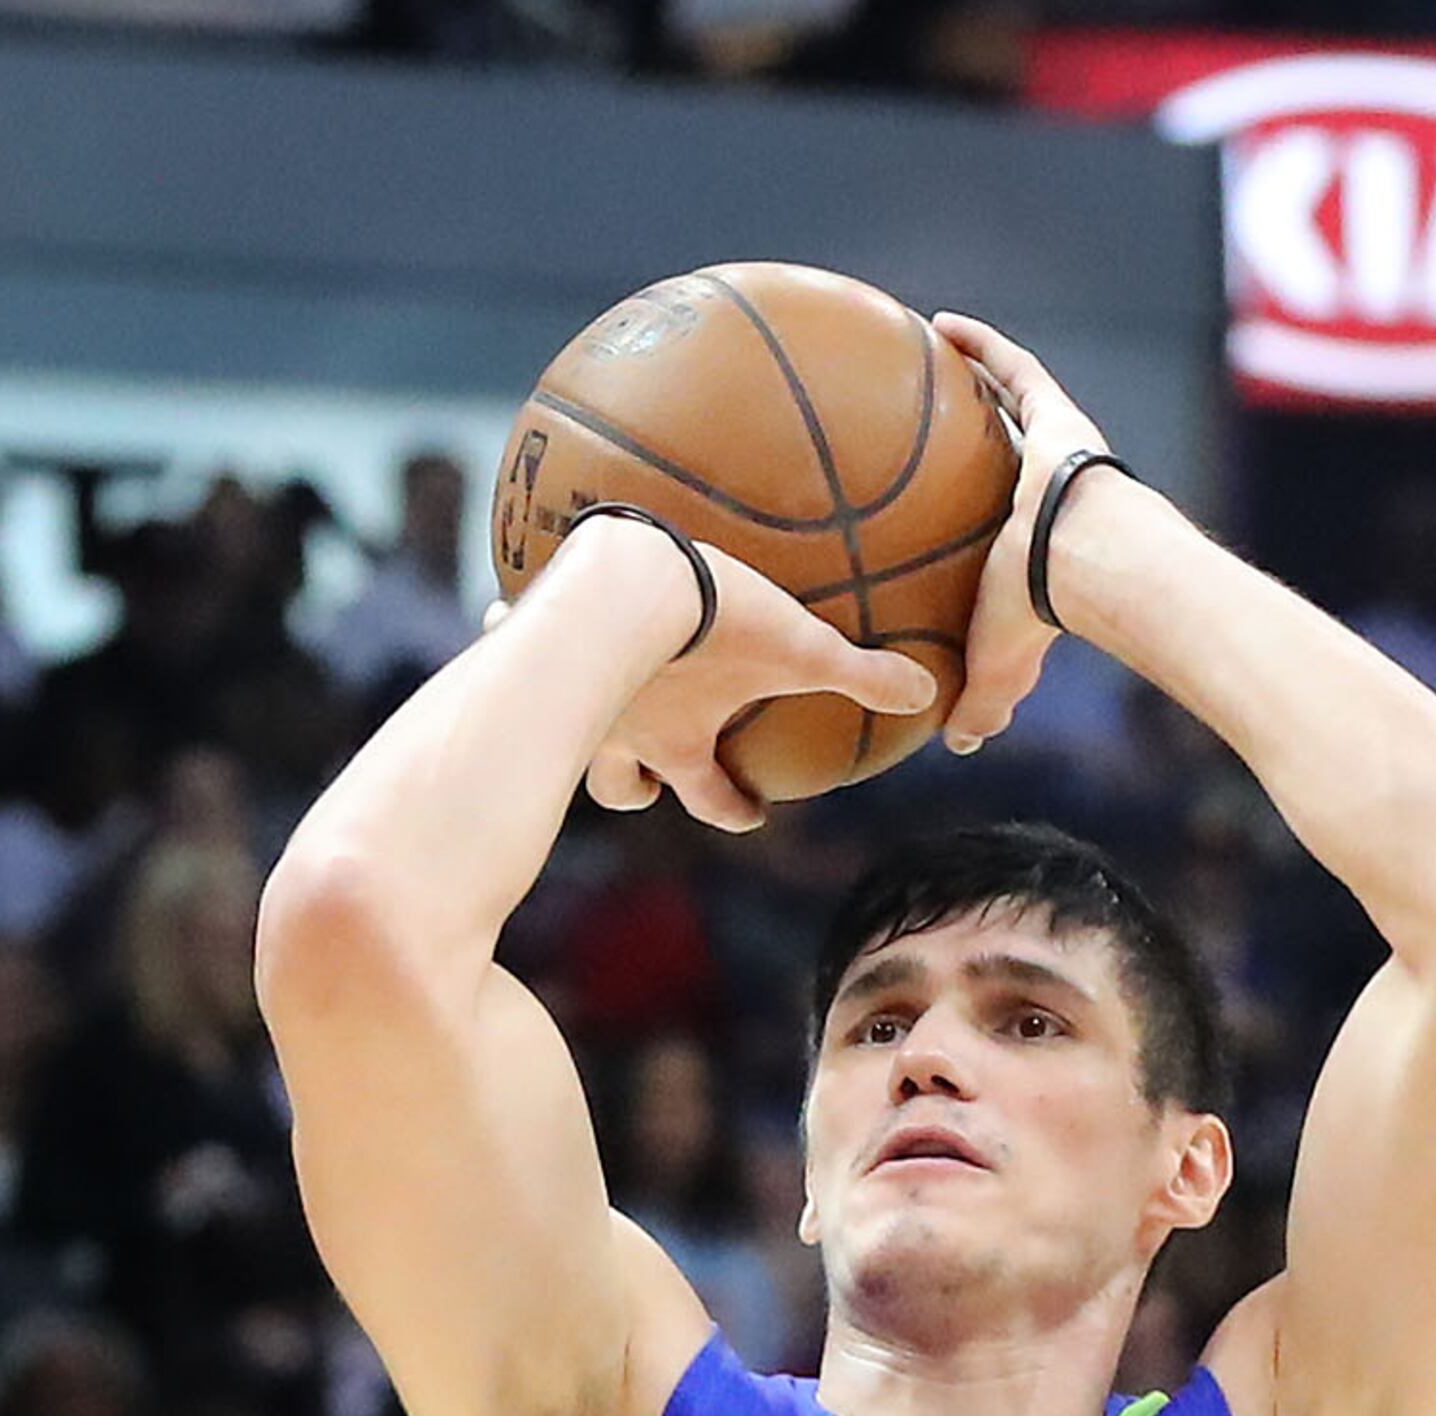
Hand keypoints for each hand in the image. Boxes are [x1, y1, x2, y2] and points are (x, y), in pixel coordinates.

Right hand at [543, 519, 934, 832]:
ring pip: (557, 728)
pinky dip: (510, 629)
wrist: (626, 581)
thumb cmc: (718, 623)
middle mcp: (621, 734)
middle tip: (649, 780)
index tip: (750, 813)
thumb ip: (863, 674)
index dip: (734, 811)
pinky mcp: (529, 639)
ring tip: (570, 690)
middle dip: (633, 790)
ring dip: (567, 718)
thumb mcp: (802, 648)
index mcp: (681, 743)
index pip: (709, 799)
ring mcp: (570, 696)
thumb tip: (932, 696)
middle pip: (619, 789)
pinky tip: (504, 611)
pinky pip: (510, 636)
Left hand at [928, 311, 1116, 755]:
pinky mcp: (1059, 416)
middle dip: (976, 442)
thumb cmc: (1048, 617)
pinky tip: (938, 325)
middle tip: (930, 428)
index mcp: (1031, 550)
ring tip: (924, 360)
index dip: (977, 518)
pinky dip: (980, 346)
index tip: (939, 509)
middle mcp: (1046, 496)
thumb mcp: (1003, 666)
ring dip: (976, 383)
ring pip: (1012, 408)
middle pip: (1006, 460)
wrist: (1091, 567)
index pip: (1001, 531)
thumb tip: (961, 741)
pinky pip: (1014, 369)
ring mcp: (1056, 452)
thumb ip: (984, 700)